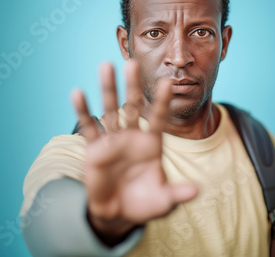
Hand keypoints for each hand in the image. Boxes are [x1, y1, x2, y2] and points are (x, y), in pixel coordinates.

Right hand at [70, 60, 198, 243]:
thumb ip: (177, 194)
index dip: (162, 102)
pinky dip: (83, 112)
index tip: (167, 82)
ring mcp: (113, 141)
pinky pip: (89, 128)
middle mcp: (132, 137)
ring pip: (110, 110)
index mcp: (152, 144)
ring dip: (108, 89)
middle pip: (133, 106)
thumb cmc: (144, 203)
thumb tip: (196, 191)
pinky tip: (78, 93)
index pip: (158, 118)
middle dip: (133, 86)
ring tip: (105, 65)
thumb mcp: (163, 201)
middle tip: (132, 62)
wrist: (119, 212)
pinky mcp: (95, 150)